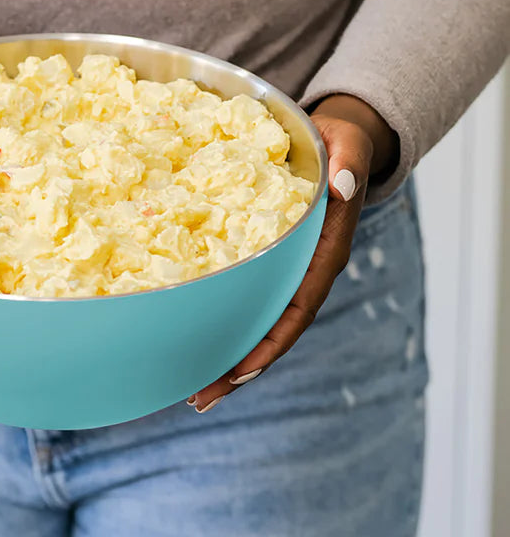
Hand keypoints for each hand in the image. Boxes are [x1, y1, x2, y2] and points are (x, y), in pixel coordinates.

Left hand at [188, 94, 398, 412]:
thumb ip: (349, 162)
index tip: (240, 370)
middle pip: (273, 331)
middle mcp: (305, 271)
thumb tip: (342, 186)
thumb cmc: (339, 143)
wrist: (336, 140)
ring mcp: (286, 270)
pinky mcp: (268, 260)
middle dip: (239, 367)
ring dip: (225, 356)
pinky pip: (244, 298)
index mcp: (325, 252)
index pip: (300, 308)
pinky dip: (221, 322)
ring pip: (256, 322)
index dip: (272, 342)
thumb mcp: (348, 144)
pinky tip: (189, 336)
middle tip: (197, 396)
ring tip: (187, 387)